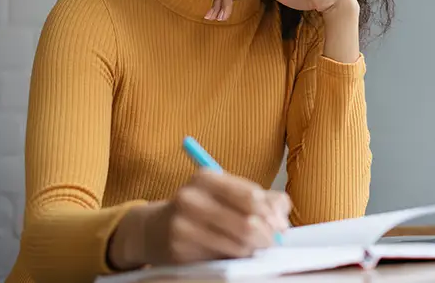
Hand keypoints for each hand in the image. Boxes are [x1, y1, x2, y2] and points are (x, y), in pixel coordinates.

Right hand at [109, 170, 290, 267]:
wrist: (153, 230)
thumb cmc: (201, 210)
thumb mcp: (225, 194)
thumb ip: (260, 198)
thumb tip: (282, 216)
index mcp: (206, 177)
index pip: (251, 195)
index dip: (271, 213)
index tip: (281, 225)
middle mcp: (191, 197)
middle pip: (246, 220)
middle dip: (266, 235)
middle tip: (272, 242)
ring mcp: (182, 224)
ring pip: (236, 242)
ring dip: (252, 248)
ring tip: (253, 248)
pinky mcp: (178, 249)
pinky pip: (220, 257)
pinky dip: (234, 257)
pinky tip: (234, 254)